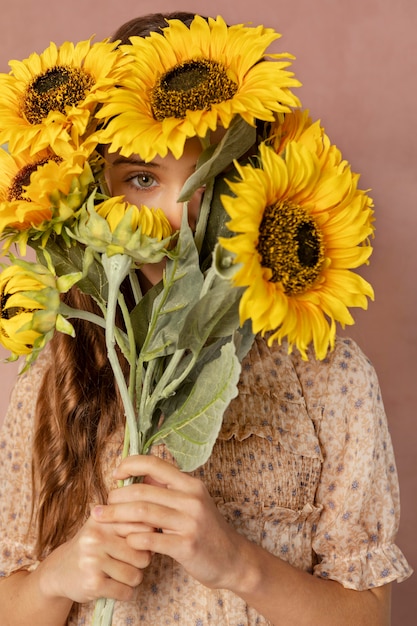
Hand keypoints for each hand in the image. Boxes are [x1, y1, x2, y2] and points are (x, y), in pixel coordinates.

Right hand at [41, 511, 152, 603]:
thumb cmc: (92, 546)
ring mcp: (94, 561)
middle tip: (131, 562)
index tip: (141, 543)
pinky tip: (116, 587)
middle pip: (142, 554)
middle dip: (142, 562)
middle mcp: (97, 538)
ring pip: (135, 575)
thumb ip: (129, 520)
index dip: (148, 539)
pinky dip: (125, 593)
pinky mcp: (93, 583)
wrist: (59, 570)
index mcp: (105, 520)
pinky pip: (124, 591)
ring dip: (133, 579)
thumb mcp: (105, 526)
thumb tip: (160, 526)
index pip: (143, 527)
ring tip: (122, 574)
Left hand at [91, 454, 248, 589]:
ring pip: (143, 512)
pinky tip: (126, 541)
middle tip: (101, 506)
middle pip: (143, 490)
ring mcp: (190, 521)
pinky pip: (151, 539)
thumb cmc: (207, 530)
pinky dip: (133, 538)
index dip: (130, 464)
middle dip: (116, 497)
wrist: (233, 560)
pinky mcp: (187, 545)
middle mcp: (192, 498)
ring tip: (101, 520)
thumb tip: (138, 475)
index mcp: (191, 484)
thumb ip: (167, 489)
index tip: (115, 474)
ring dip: (116, 516)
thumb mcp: (192, 502)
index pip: (155, 463)